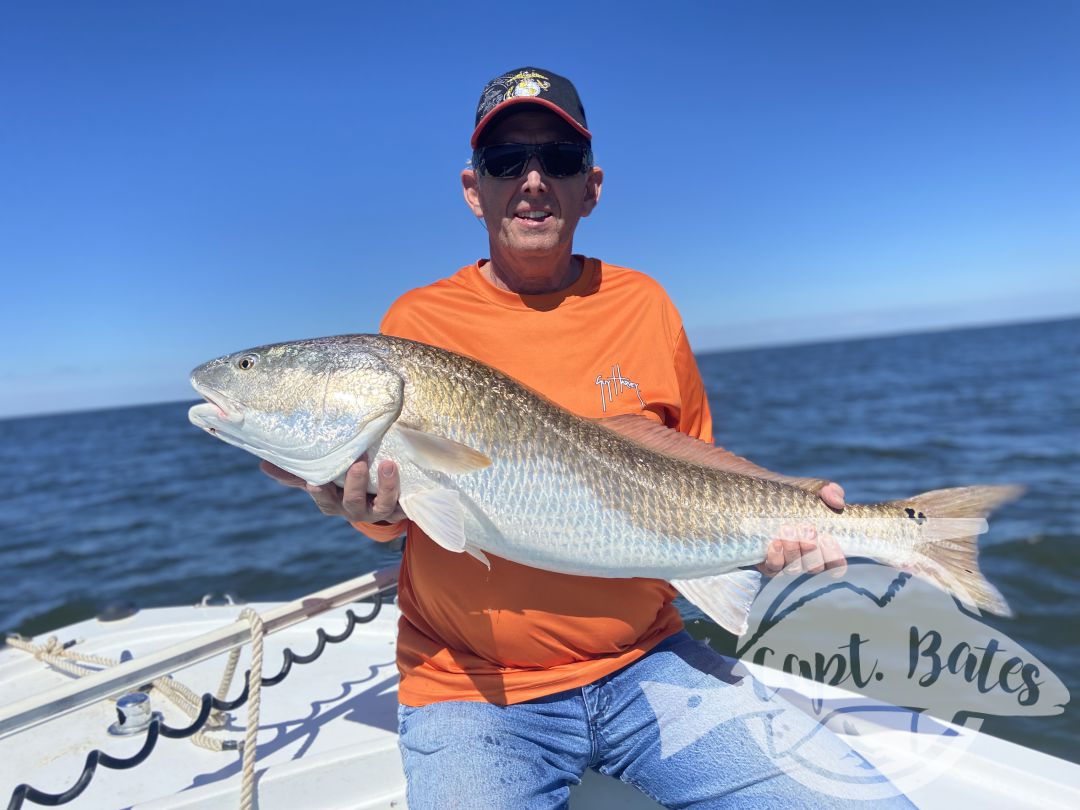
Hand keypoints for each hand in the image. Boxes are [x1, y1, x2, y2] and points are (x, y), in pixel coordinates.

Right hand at [260, 455, 405, 532]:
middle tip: (357, 462)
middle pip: (352, 503)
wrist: (379, 499)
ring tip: (388, 465)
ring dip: (385, 486)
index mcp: (334, 503)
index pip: (324, 501)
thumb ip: (296, 472)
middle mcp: (355, 510)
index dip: (320, 493)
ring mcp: (378, 511)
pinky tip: (407, 476)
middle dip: (354, 485)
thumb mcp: (322, 476)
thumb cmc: (343, 484)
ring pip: (381, 506)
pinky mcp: (400, 509)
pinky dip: (405, 493)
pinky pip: (403, 505)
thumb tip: (262, 465)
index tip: (314, 482)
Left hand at [757, 482, 846, 576]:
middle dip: (811, 549)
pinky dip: (775, 558)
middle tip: (807, 528)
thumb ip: (830, 492)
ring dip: (793, 551)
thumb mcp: (813, 489)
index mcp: (822, 547)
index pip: (836, 564)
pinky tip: (775, 543)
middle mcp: (806, 559)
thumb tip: (838, 502)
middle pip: (815, 567)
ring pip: (794, 569)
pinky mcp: (766, 563)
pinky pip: (773, 569)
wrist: (761, 493)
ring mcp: (786, 563)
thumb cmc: (794, 494)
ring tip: (788, 529)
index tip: (827, 538)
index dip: (835, 557)